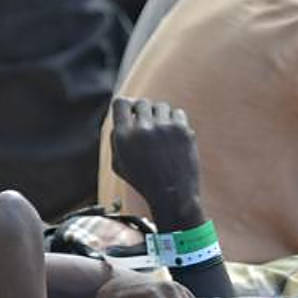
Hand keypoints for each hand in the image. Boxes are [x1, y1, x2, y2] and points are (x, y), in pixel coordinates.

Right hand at [110, 98, 200, 222]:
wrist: (172, 195)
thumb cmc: (144, 181)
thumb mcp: (118, 165)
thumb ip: (116, 139)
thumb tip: (122, 116)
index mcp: (124, 136)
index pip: (120, 103)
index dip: (126, 106)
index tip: (131, 111)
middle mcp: (143, 128)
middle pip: (142, 102)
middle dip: (144, 112)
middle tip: (148, 125)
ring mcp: (164, 127)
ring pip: (161, 106)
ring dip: (160, 116)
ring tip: (161, 133)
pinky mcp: (182, 130)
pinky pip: (177, 113)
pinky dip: (175, 121)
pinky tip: (173, 135)